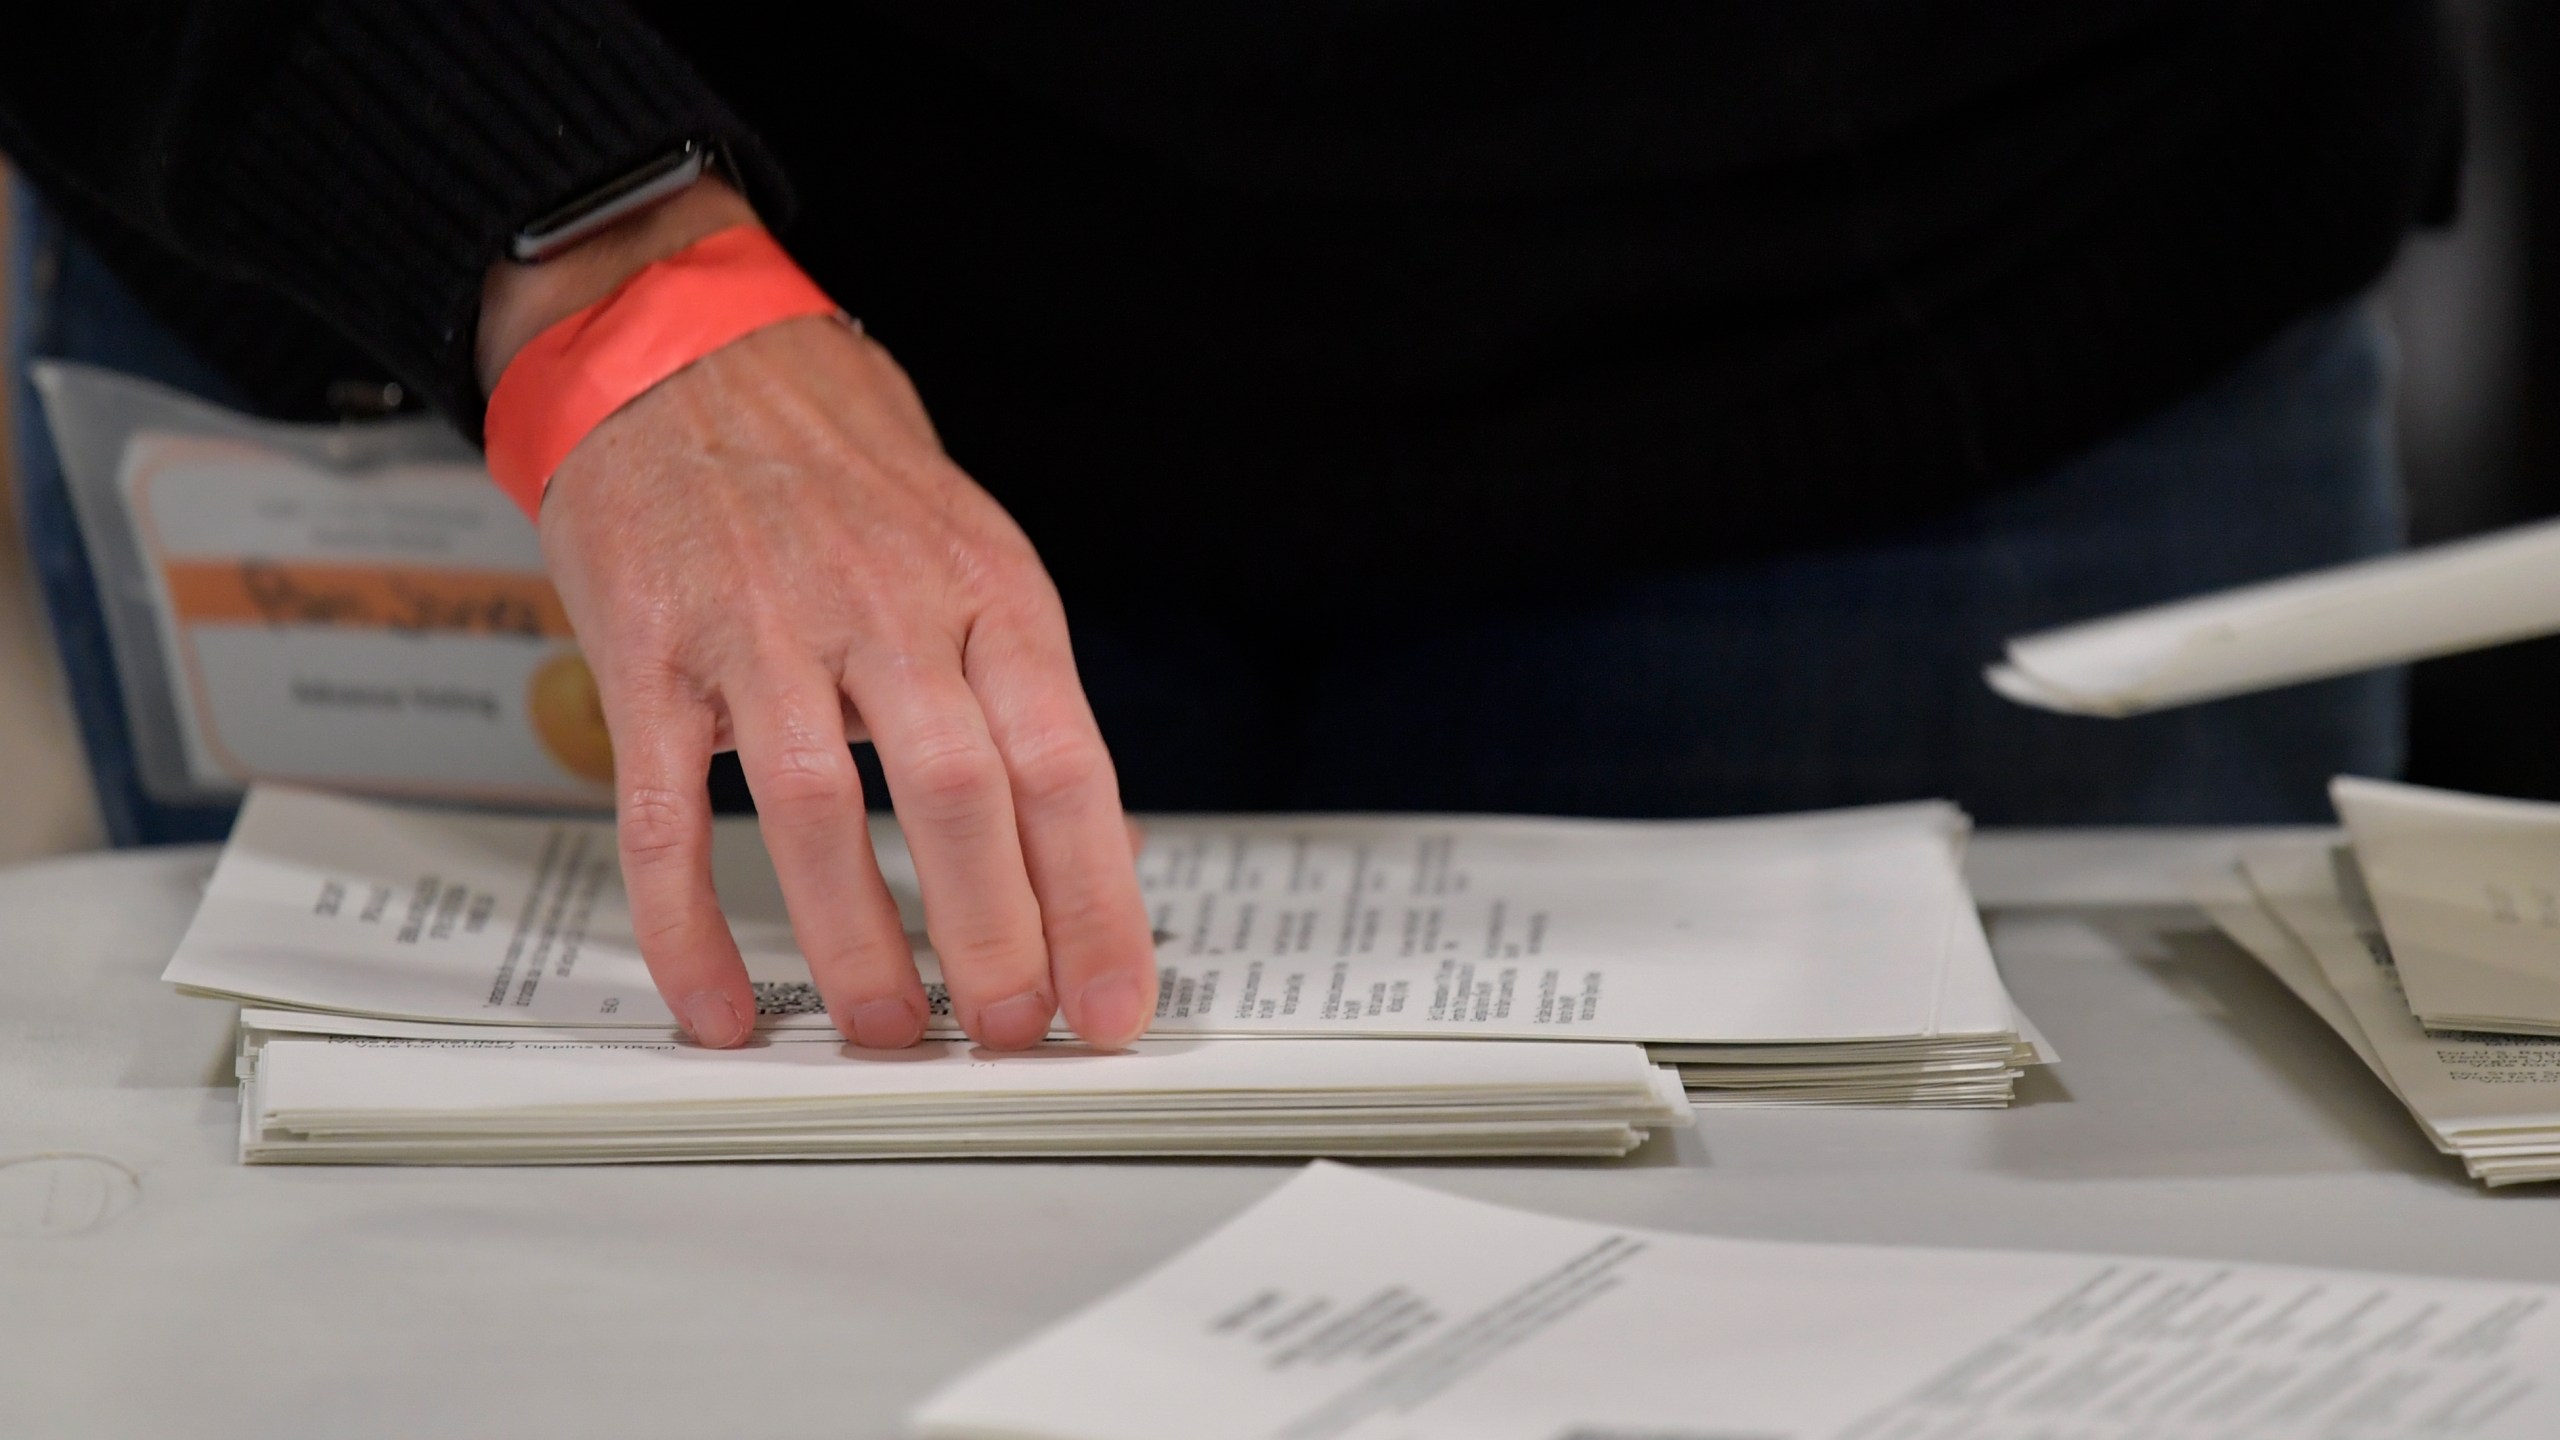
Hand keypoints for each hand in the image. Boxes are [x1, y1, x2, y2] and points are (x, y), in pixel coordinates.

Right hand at [480, 183, 1158, 1051]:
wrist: (690, 352)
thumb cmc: (846, 477)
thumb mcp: (977, 563)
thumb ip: (1027, 707)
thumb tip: (1101, 857)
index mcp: (989, 594)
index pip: (1066, 765)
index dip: (1098, 897)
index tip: (1115, 1002)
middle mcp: (887, 610)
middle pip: (961, 790)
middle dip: (995, 932)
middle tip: (1010, 1031)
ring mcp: (762, 628)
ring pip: (817, 805)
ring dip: (856, 936)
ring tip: (887, 1027)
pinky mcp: (651, 650)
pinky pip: (664, 808)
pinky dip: (689, 920)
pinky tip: (719, 999)